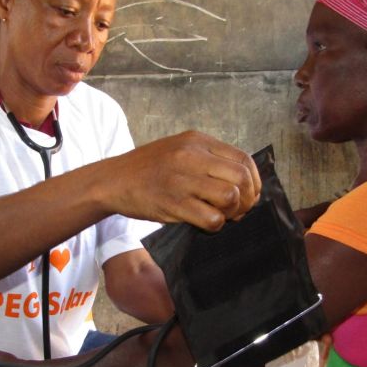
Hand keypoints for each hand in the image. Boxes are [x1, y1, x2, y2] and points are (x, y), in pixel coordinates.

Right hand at [101, 131, 261, 230]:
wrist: (112, 180)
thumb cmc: (147, 169)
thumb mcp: (179, 149)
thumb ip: (208, 159)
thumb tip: (241, 182)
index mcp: (197, 141)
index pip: (243, 159)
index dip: (254, 181)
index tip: (249, 194)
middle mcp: (192, 156)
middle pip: (241, 179)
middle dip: (247, 200)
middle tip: (237, 210)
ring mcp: (182, 180)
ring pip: (230, 197)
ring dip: (232, 212)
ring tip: (221, 216)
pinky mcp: (173, 204)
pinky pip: (211, 218)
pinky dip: (215, 225)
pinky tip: (205, 222)